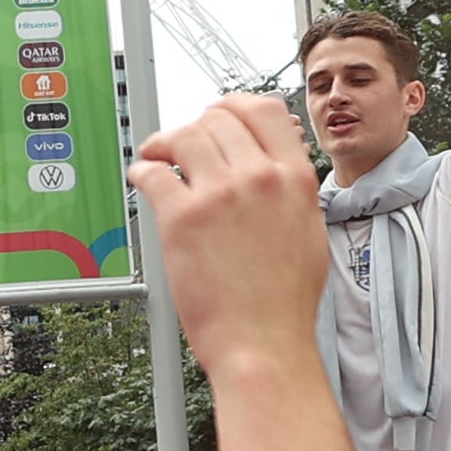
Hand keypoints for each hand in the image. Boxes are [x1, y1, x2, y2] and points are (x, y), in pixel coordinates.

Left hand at [128, 92, 336, 387]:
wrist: (263, 344)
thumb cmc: (284, 303)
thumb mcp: (308, 230)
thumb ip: (289, 188)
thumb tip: (271, 163)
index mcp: (294, 178)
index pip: (265, 109)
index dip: (235, 105)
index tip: (218, 113)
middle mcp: (259, 178)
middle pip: (218, 118)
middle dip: (196, 126)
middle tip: (182, 142)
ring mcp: (219, 195)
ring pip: (184, 136)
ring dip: (164, 143)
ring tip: (157, 157)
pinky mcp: (182, 218)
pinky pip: (153, 172)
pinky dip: (142, 169)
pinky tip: (142, 177)